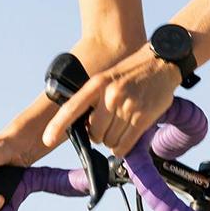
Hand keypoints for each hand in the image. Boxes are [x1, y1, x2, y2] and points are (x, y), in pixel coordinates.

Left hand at [41, 47, 179, 156]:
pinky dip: (121, 148)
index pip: (72, 108)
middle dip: (99, 135)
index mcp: (97, 84)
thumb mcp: (107, 79)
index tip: (47, 139)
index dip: (57, 126)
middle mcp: (110, 95)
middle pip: (94, 133)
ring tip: (122, 126)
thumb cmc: (132, 73)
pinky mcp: (142, 118)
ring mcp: (127, 107)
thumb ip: (95, 100)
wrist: (162, 63)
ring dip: (113, 141)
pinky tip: (125, 139)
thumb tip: (86, 127)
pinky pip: (124, 145)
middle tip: (108, 125)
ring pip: (109, 141)